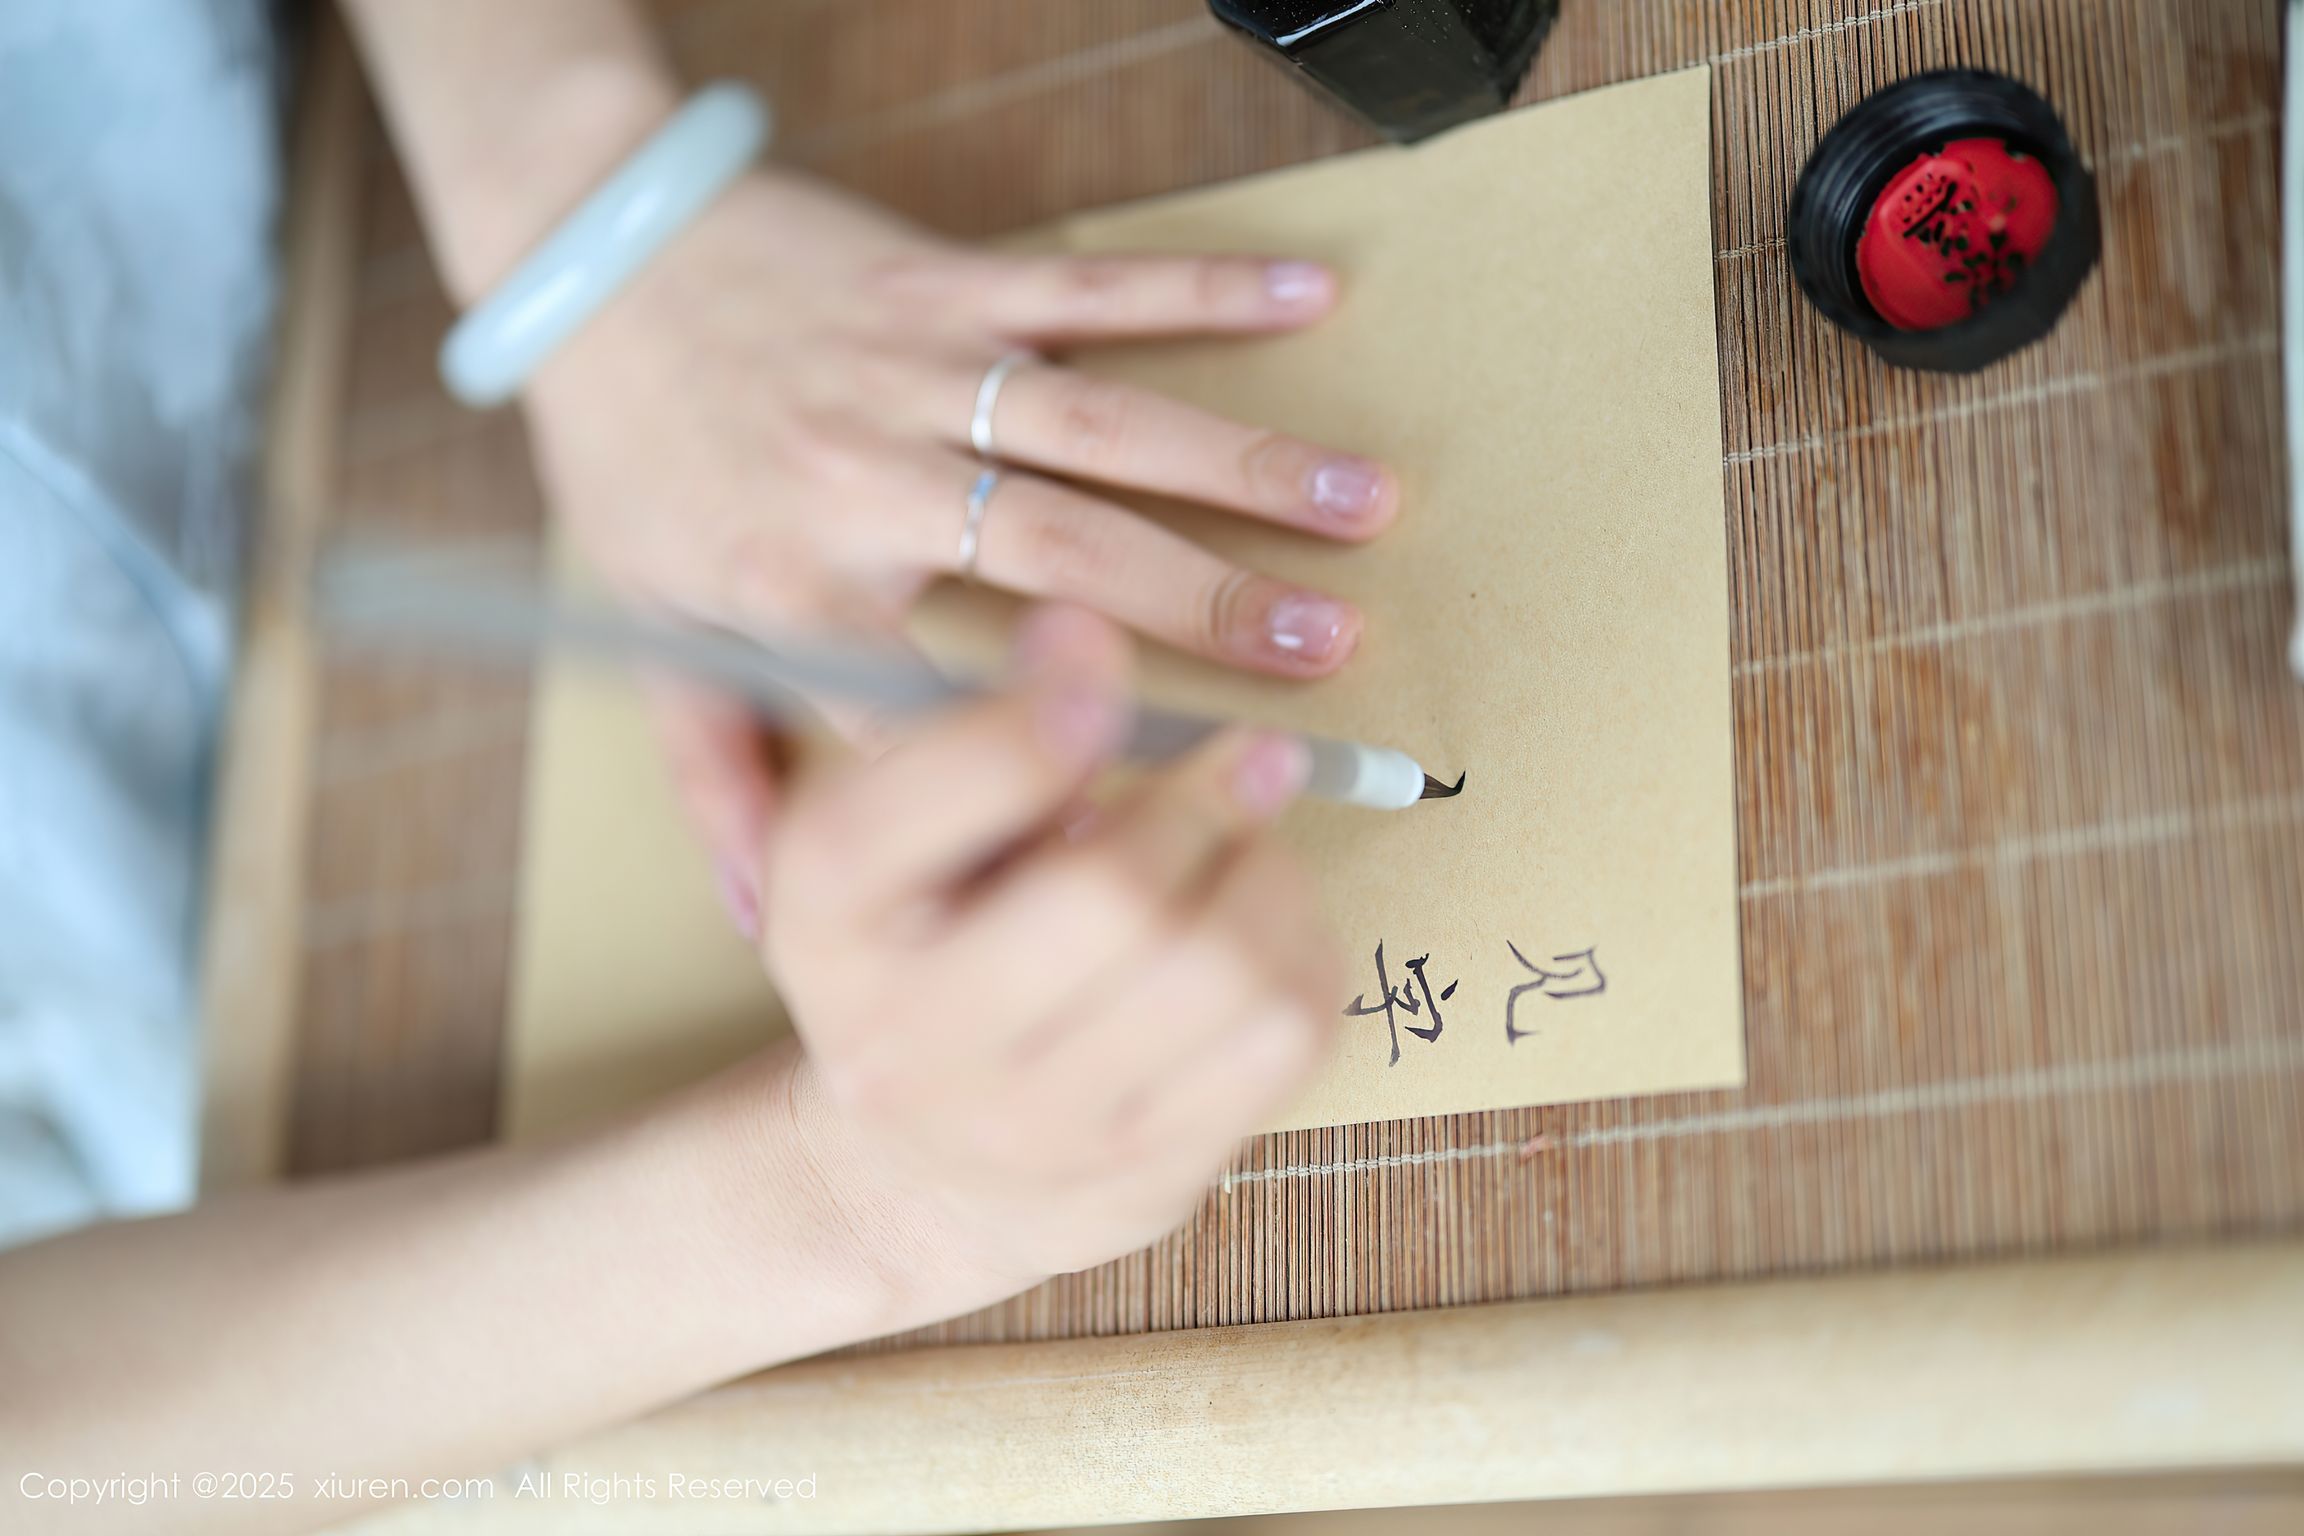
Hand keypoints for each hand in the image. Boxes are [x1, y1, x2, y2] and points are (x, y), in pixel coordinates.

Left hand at [521, 168, 1397, 918]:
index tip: (1167, 825)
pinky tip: (1311, 295)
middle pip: (1067, 557)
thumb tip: (760, 921)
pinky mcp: (949, 277)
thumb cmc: (628, 455)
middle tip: (1336, 653)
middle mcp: (870, 480)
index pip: (940, 706)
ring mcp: (919, 369)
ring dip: (1243, 463)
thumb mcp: (645, 631)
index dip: (1055, 772)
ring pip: (1104, 424)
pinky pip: (1090, 283)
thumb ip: (715, 776)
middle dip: (1213, 606)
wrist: (588, 255)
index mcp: (800, 586)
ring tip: (1366, 505)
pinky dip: (1203, 288)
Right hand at [761, 606, 1340, 1292]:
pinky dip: (1302, 950)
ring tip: (1255, 840)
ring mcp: (1030, 1128)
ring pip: (1222, 969)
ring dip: (1266, 872)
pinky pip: (1282, 1035)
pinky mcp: (1141, 1174)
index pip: (946, 796)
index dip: (1047, 706)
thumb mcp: (890, 837)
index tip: (1094, 644)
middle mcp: (908, 1038)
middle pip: (1112, 894)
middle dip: (1203, 799)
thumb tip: (1085, 637)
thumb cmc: (927, 944)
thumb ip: (971, 740)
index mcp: (826, 917)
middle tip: (1250, 751)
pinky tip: (1267, 921)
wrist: (923, 1170)